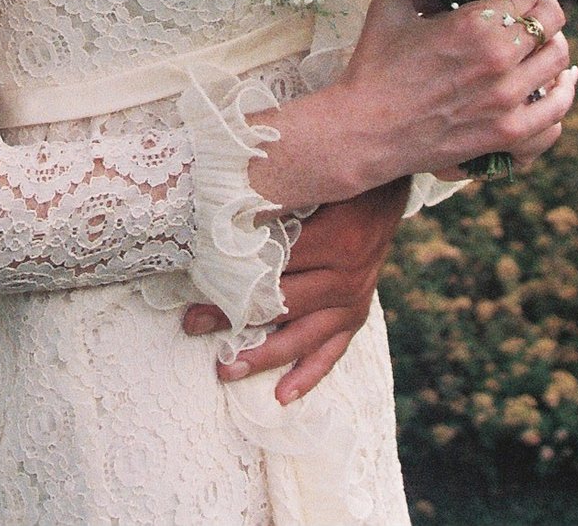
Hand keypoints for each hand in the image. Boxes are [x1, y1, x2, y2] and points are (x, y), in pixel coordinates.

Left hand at [182, 178, 407, 401]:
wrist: (384, 191)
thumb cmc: (337, 184)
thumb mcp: (309, 184)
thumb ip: (271, 204)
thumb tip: (216, 218)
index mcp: (334, 241)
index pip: (271, 269)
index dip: (230, 282)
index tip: (193, 291)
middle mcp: (347, 277)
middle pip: (282, 305)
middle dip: (234, 317)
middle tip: (193, 326)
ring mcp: (354, 299)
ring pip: (303, 336)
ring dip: (264, 355)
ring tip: (227, 370)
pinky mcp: (358, 313)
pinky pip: (332, 351)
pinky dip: (308, 374)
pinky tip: (282, 395)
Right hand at [249, 0, 577, 209]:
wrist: (364, 131)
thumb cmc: (372, 67)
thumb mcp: (389, 8)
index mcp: (475, 24)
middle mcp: (499, 60)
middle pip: (553, 23)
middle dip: (545, 13)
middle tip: (534, 17)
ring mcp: (507, 100)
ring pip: (560, 64)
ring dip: (555, 50)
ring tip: (546, 48)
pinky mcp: (507, 134)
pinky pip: (556, 114)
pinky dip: (561, 96)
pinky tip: (557, 87)